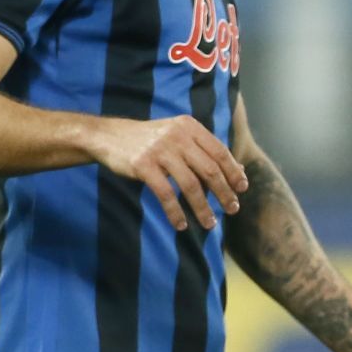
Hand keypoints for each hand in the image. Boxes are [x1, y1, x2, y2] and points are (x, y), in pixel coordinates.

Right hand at [88, 115, 247, 232]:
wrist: (109, 136)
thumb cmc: (151, 140)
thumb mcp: (179, 137)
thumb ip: (206, 151)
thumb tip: (240, 171)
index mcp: (190, 127)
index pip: (220, 152)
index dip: (233, 172)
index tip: (242, 189)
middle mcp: (178, 136)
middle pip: (209, 169)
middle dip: (224, 192)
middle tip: (232, 210)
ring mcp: (160, 150)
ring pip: (190, 185)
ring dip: (202, 207)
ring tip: (209, 223)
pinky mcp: (143, 165)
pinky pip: (165, 194)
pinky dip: (175, 212)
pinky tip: (181, 224)